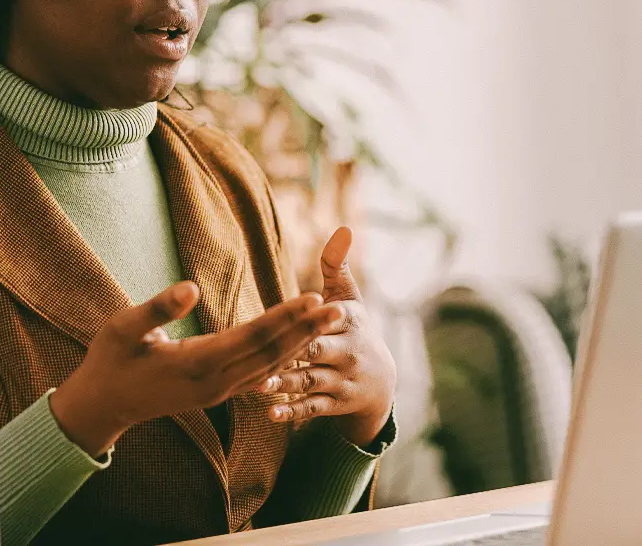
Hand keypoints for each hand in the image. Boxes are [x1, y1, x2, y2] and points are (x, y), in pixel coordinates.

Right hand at [50, 281, 344, 456]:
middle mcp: (214, 382)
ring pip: (269, 367)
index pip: (252, 336)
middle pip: (271, 353)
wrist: (103, 405)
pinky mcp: (215, 394)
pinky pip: (257, 375)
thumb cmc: (110, 360)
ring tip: (327, 322)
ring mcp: (217, 392)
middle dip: (306, 330)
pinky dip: (281, 359)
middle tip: (339, 308)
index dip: (285, 316)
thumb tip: (190, 286)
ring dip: (300, 343)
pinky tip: (298, 347)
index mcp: (196, 362)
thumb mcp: (124, 327)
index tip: (313, 298)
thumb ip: (158, 307)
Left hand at [258, 227, 396, 447]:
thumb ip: (337, 264)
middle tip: (268, 352)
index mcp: (348, 324)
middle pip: (319, 351)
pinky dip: (293, 411)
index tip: (301, 311)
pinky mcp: (333, 404)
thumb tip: (343, 228)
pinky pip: (312, 409)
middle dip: (298, 352)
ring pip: (311, 382)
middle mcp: (347, 353)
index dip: (316, 315)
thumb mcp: (350, 298)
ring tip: (260, 385)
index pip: (329, 318)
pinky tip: (271, 413)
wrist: (381, 382)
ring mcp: (340, 381)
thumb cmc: (353, 329)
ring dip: (286, 384)